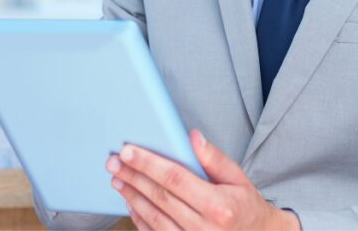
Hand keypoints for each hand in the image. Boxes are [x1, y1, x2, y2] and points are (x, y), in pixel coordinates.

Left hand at [107, 129, 300, 230]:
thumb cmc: (245, 206)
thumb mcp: (238, 178)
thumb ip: (214, 158)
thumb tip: (192, 137)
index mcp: (218, 206)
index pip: (175, 179)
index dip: (149, 163)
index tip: (128, 151)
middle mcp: (204, 228)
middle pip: (159, 197)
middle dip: (133, 177)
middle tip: (113, 162)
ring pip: (153, 217)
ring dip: (132, 196)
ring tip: (117, 178)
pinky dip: (139, 218)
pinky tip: (130, 201)